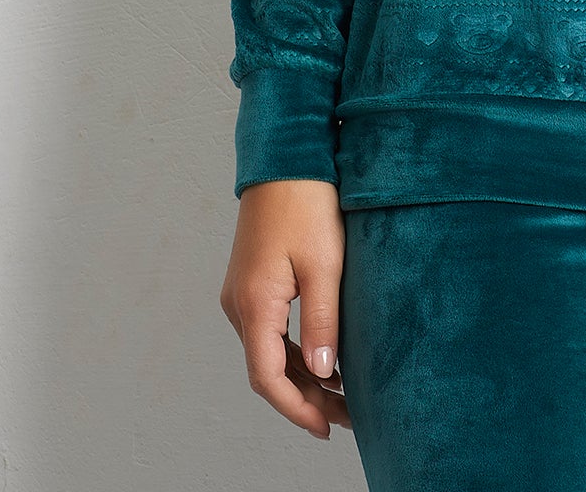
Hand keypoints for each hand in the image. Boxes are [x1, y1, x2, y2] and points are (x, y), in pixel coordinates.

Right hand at [220, 178, 352, 438]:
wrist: (285, 158)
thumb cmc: (308, 204)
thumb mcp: (325, 264)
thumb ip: (323, 322)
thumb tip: (323, 373)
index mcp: (254, 304)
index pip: (268, 378)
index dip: (297, 409)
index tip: (327, 428)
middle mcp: (238, 305)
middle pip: (267, 370)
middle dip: (306, 399)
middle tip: (347, 416)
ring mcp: (241, 294)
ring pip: (267, 353)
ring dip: (301, 377)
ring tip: (341, 395)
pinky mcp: (251, 282)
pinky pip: (268, 332)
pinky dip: (293, 352)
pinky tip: (323, 359)